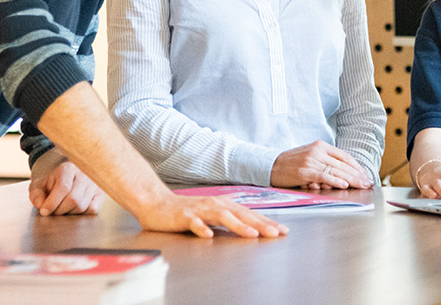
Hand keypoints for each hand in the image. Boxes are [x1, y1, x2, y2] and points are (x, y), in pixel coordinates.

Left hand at [29, 158, 105, 215]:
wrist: (67, 177)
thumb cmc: (53, 183)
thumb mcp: (39, 185)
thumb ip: (36, 194)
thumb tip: (41, 205)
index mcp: (68, 169)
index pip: (63, 187)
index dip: (52, 202)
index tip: (44, 211)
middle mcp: (84, 174)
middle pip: (74, 199)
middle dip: (60, 210)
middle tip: (53, 212)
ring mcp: (94, 184)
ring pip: (82, 206)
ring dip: (69, 213)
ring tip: (63, 209)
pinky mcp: (101, 194)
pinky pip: (92, 210)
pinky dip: (82, 214)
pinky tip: (74, 209)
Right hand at [133, 193, 287, 238]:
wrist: (157, 204)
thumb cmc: (187, 211)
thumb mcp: (213, 215)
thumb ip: (230, 220)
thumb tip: (253, 228)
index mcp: (224, 205)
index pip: (249, 214)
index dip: (267, 222)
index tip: (283, 231)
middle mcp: (215, 204)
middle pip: (241, 215)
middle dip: (260, 224)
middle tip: (276, 233)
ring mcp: (200, 210)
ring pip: (222, 217)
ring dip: (238, 225)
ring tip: (252, 234)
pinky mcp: (184, 216)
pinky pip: (194, 223)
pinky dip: (202, 229)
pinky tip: (209, 235)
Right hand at [270, 140, 372, 189]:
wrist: (270, 165)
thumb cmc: (290, 163)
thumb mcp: (309, 156)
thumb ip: (325, 162)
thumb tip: (343, 174)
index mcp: (320, 146)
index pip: (344, 156)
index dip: (356, 166)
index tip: (365, 175)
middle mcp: (317, 151)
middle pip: (342, 164)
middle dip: (358, 175)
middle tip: (368, 183)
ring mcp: (311, 160)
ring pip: (336, 171)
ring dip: (351, 179)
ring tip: (361, 185)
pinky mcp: (305, 171)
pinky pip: (324, 176)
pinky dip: (335, 181)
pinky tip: (344, 185)